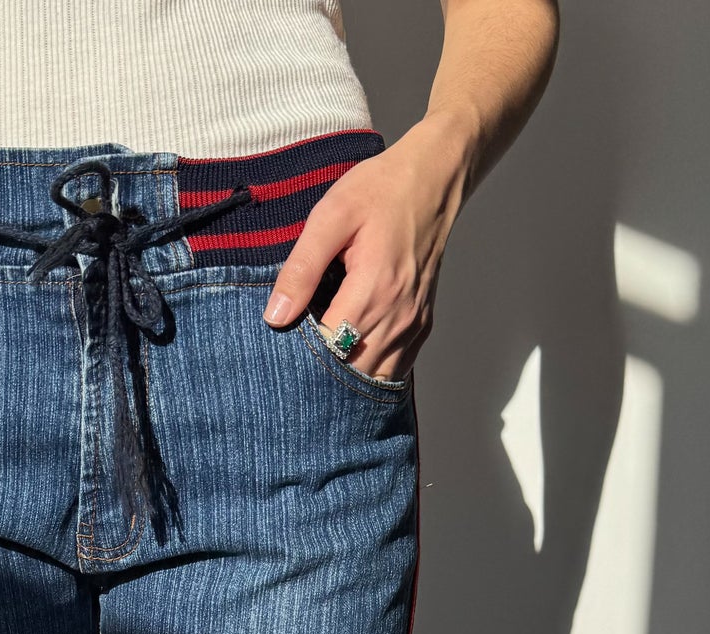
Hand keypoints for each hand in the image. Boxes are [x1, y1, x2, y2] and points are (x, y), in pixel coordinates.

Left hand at [260, 116, 472, 382]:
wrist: (433, 179)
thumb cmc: (380, 192)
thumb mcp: (330, 216)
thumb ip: (302, 268)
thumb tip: (275, 317)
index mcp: (374, 289)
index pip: (329, 350)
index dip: (301, 357)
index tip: (281, 348)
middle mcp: (398, 316)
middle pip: (351, 372)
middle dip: (320, 372)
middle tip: (292, 359)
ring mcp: (413, 325)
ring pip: (372, 377)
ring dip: (344, 376)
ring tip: (317, 360)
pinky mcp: (420, 326)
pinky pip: (392, 369)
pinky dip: (367, 370)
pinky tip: (346, 356)